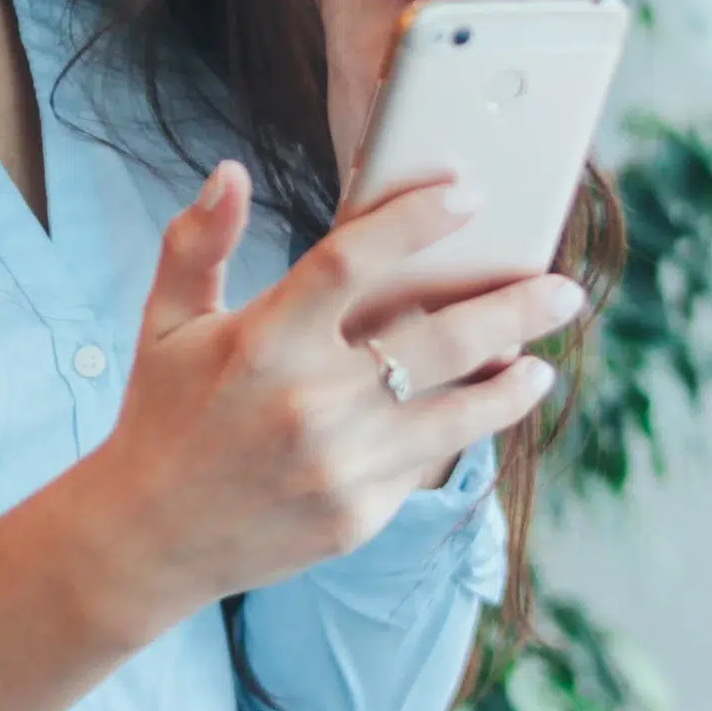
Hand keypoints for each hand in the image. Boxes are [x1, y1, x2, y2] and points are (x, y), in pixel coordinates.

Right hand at [70, 161, 581, 641]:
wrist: (148, 538)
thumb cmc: (164, 414)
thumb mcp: (166, 321)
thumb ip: (196, 243)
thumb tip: (231, 171)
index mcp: (263, 340)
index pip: (353, 259)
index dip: (417, 220)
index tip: (469, 195)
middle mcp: (310, 401)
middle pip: (441, 337)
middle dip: (515, 306)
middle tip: (563, 286)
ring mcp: (341, 463)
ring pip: (459, 409)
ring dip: (514, 378)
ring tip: (543, 354)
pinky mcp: (359, 514)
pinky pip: (432, 458)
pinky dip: (472, 426)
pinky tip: (494, 403)